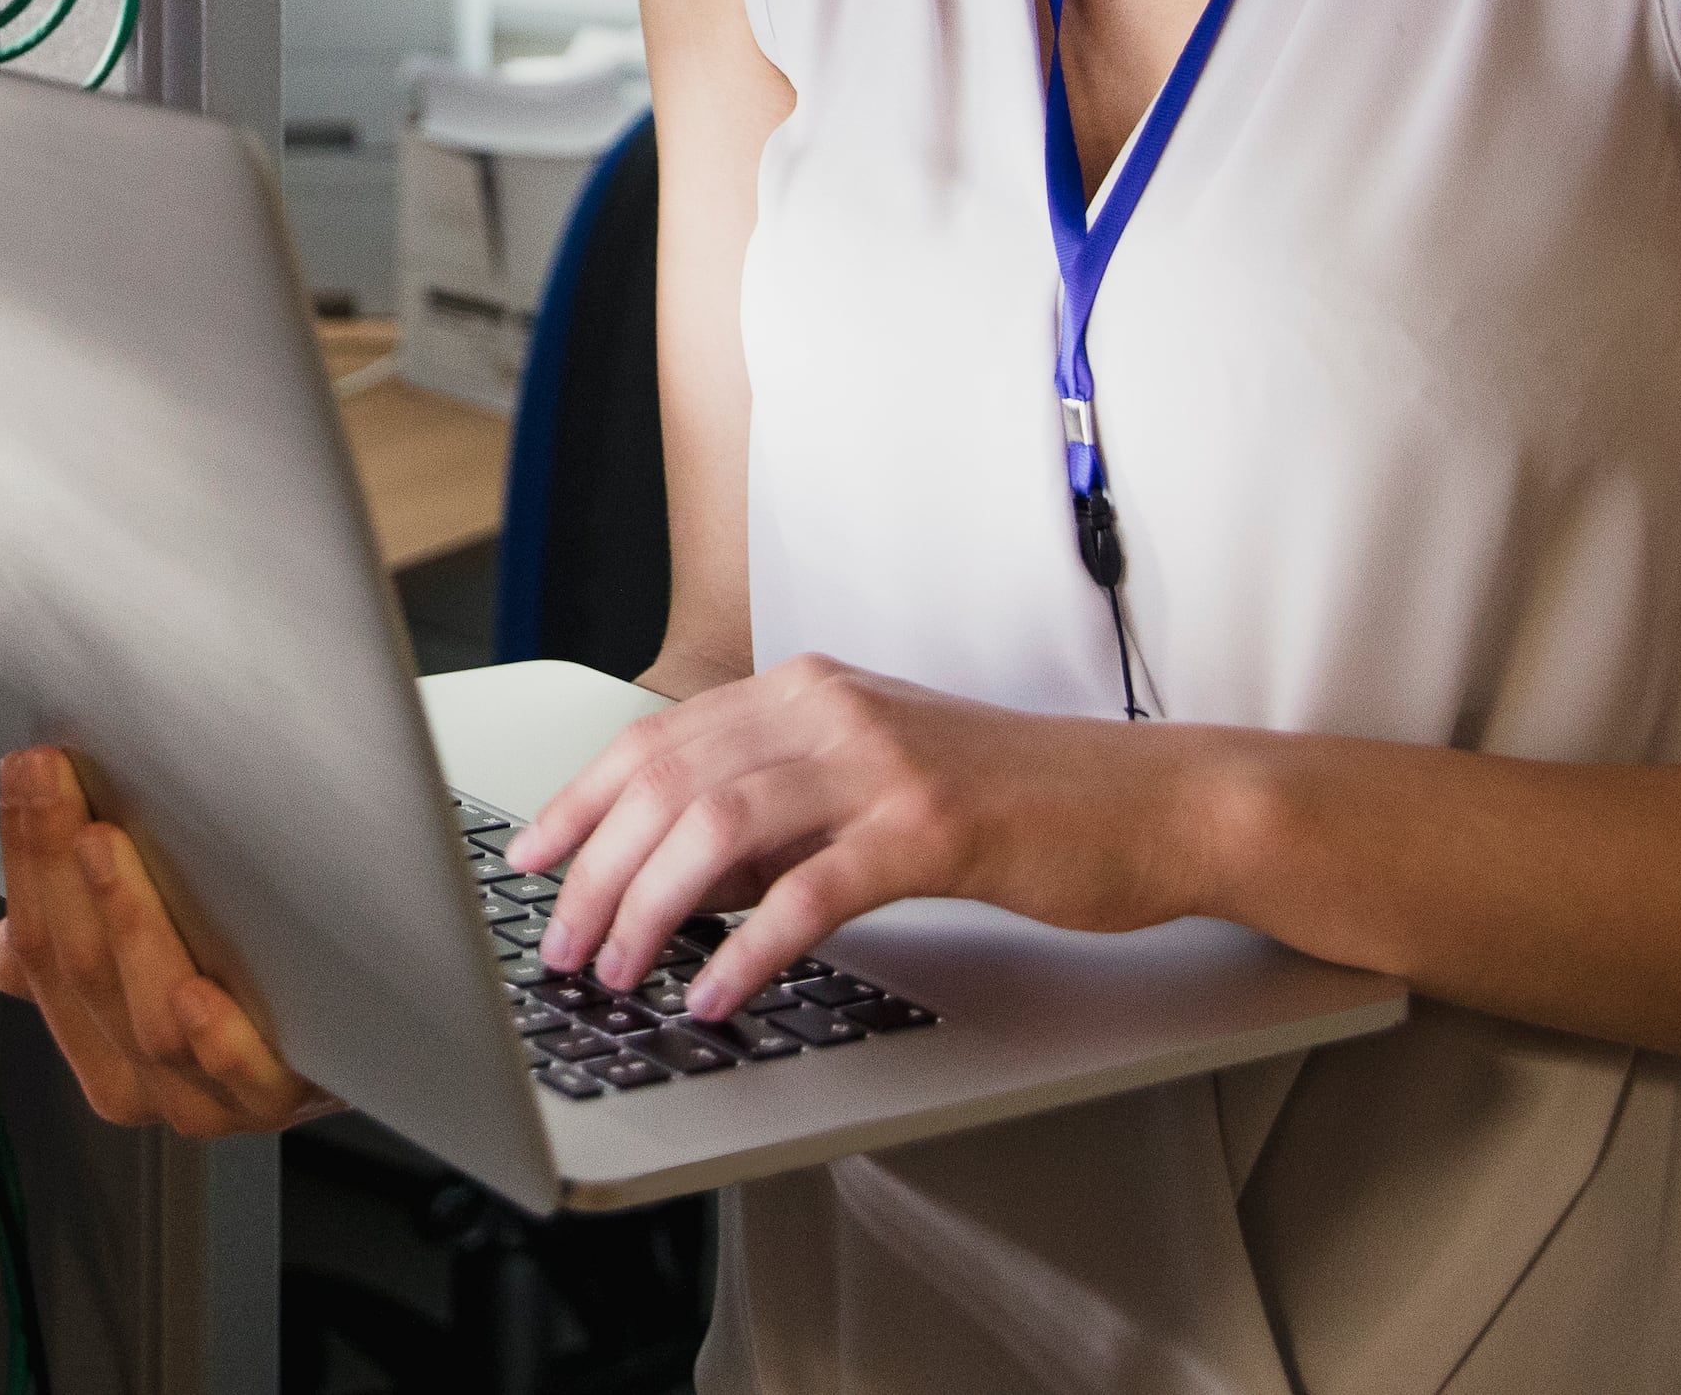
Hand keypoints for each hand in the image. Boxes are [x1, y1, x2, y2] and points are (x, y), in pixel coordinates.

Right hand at [0, 746, 342, 1134]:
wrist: (365, 1037)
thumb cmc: (245, 979)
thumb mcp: (146, 957)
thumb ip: (77, 948)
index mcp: (95, 1041)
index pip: (35, 952)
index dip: (26, 858)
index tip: (28, 774)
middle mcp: (143, 1078)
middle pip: (86, 974)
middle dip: (58, 868)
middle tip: (54, 781)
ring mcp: (213, 1096)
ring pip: (152, 1024)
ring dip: (127, 927)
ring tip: (105, 847)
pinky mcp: (286, 1099)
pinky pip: (245, 1079)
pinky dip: (218, 1041)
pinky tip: (200, 995)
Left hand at [509, 656, 1218, 1019]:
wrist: (1148, 801)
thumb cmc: (1017, 801)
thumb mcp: (876, 783)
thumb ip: (783, 810)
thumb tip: (681, 872)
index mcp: (810, 691)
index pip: (660, 738)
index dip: (582, 801)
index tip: (533, 859)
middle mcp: (832, 709)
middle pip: (671, 782)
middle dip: (597, 872)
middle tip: (562, 946)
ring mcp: (882, 764)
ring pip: (720, 827)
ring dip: (651, 910)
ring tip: (618, 973)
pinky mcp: (932, 828)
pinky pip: (811, 889)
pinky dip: (748, 946)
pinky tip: (717, 989)